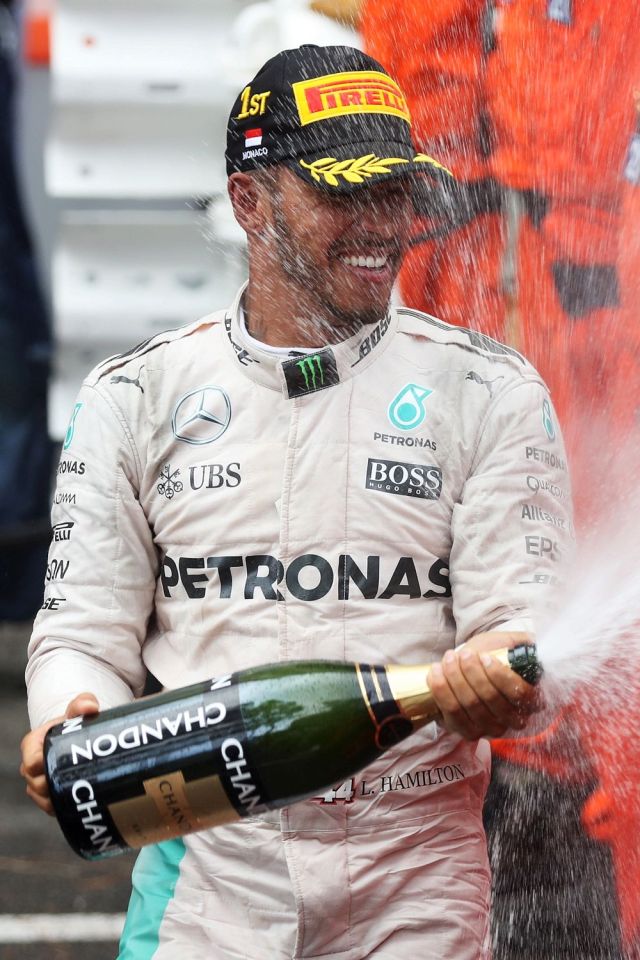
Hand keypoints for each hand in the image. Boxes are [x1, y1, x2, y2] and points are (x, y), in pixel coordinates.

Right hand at [20, 693, 98, 814]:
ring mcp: (37, 783)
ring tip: (77, 793)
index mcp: (32, 744)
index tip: (63, 763)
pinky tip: (75, 804)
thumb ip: (83, 703)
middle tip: (75, 780)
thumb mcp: (77, 710)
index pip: (31, 761)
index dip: (44, 765)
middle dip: (53, 784)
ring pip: (42, 798)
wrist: (75, 739)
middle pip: (36, 783)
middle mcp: (30, 766)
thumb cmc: (74, 724)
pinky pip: (50, 807)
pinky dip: (61, 807)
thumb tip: (90, 707)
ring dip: (56, 798)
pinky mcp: (47, 796)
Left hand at [428, 632, 541, 740]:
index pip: (520, 694)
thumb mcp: (510, 644)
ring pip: (470, 706)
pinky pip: (452, 714)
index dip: (501, 676)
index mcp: (532, 700)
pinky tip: (436, 672)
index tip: (485, 657)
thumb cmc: (494, 655)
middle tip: (463, 655)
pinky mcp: (468, 732)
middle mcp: (515, 720)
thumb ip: (524, 642)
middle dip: (472, 673)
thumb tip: (532, 642)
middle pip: (491, 699)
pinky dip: (442, 691)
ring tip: (449, 659)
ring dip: (455, 679)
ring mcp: (491, 729)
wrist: (471, 666)